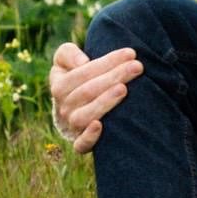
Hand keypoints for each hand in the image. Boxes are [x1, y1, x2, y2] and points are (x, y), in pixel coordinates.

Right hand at [50, 39, 143, 153]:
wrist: (74, 109)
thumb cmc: (76, 79)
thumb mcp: (66, 61)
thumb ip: (68, 54)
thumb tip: (82, 62)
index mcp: (59, 85)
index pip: (82, 72)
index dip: (107, 62)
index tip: (130, 53)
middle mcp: (63, 107)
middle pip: (87, 91)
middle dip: (114, 77)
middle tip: (137, 67)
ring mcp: (72, 126)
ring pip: (85, 116)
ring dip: (105, 102)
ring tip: (124, 89)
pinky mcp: (80, 144)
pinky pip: (81, 144)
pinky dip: (89, 137)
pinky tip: (100, 125)